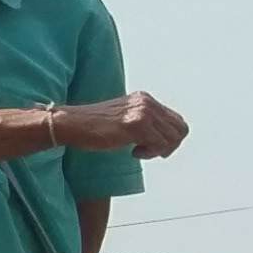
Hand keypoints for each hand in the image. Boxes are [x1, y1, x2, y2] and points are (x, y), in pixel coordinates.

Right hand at [54, 91, 186, 160]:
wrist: (72, 124)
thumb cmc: (93, 126)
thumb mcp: (123, 118)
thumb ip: (143, 122)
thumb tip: (164, 140)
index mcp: (144, 99)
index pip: (176, 120)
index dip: (169, 138)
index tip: (152, 146)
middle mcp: (146, 102)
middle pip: (180, 129)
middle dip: (169, 145)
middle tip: (148, 151)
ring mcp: (142, 112)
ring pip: (173, 138)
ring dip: (159, 150)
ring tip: (139, 150)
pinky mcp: (136, 125)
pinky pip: (159, 144)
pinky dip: (150, 153)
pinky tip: (132, 152)